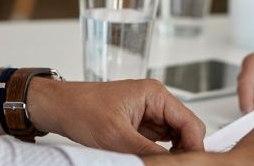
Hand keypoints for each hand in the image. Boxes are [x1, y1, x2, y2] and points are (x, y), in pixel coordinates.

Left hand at [29, 78, 204, 154]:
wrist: (59, 108)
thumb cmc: (81, 109)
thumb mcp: (117, 137)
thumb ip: (149, 152)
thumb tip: (170, 164)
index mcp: (155, 94)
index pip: (190, 122)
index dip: (194, 146)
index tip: (190, 165)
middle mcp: (155, 101)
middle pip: (185, 130)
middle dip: (183, 151)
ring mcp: (148, 113)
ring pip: (174, 138)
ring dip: (170, 153)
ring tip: (160, 164)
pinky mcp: (139, 124)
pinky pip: (159, 141)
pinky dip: (158, 153)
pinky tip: (151, 160)